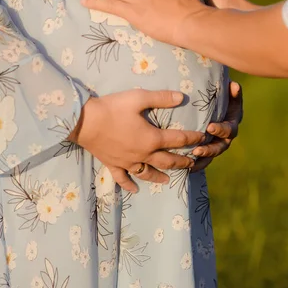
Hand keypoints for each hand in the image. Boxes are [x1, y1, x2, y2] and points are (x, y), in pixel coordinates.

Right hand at [69, 89, 205, 192]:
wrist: (85, 122)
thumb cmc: (112, 108)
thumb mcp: (139, 98)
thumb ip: (161, 98)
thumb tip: (182, 97)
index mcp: (151, 138)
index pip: (178, 140)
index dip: (192, 138)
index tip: (202, 137)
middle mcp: (143, 154)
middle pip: (167, 161)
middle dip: (181, 162)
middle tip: (192, 163)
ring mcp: (127, 162)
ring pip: (148, 173)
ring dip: (160, 176)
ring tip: (169, 179)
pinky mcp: (113, 164)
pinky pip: (123, 178)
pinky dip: (130, 184)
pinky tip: (135, 190)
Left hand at [191, 81, 242, 171]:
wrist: (206, 102)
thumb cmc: (216, 94)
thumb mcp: (224, 91)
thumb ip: (230, 90)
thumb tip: (234, 85)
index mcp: (231, 122)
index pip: (229, 129)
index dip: (221, 129)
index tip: (210, 127)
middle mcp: (225, 136)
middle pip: (220, 147)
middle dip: (209, 149)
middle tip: (197, 150)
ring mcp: (216, 144)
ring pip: (211, 156)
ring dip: (202, 159)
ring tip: (190, 160)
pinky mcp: (205, 149)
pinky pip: (202, 161)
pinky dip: (195, 164)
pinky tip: (184, 168)